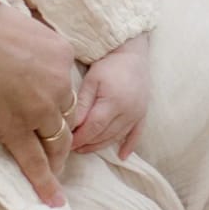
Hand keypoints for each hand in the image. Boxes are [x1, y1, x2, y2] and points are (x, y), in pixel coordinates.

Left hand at [69, 32, 152, 159]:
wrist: (132, 52)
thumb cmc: (108, 63)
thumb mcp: (91, 81)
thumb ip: (82, 105)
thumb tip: (71, 127)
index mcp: (113, 102)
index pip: (93, 128)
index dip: (79, 138)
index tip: (65, 144)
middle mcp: (128, 112)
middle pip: (104, 135)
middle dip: (87, 144)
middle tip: (70, 148)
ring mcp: (137, 114)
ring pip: (117, 137)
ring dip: (100, 145)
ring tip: (84, 149)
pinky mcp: (143, 113)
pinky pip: (136, 134)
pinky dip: (129, 146)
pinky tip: (121, 156)